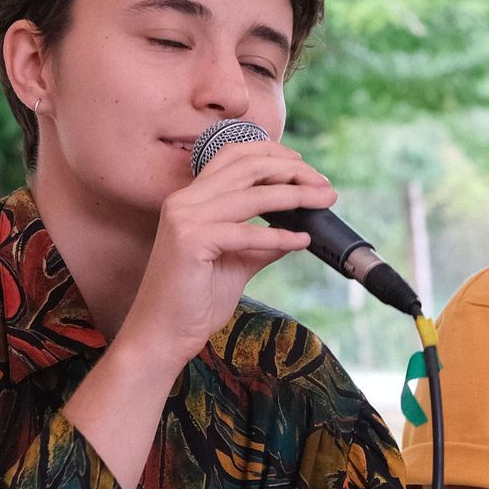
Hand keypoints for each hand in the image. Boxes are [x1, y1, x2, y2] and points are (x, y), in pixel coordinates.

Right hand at [118, 140, 335, 368]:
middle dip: (293, 171)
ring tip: (323, 201)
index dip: (273, 154)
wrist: (163, 333)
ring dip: (296, 195)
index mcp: (191, 199)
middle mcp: (185, 201)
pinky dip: (280, 235)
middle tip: (324, 184)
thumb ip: (263, 242)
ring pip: (252, 194)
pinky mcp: (191, 241)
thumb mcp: (238, 262)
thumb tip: (299, 231)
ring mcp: (185, 218)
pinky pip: (247, 232)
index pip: (234, 156)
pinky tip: (302, 241)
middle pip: (248, 166)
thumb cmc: (195, 300)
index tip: (305, 168)